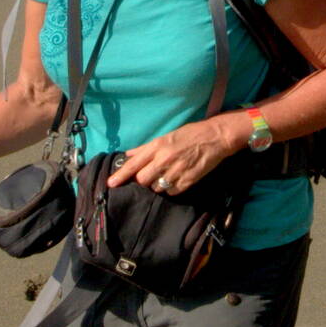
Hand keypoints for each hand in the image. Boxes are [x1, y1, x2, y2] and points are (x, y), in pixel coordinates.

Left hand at [106, 116, 244, 196]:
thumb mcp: (166, 137)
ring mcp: (176, 171)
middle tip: (149, 176)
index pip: (133, 165)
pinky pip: (171, 192)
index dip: (120, 176)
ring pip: (156, 188)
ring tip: (165, 175)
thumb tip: (128, 154)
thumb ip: (146, 148)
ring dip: (157, 185)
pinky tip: (176, 179)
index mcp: (157, 146)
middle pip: (142, 180)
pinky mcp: (188, 181)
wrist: (215, 137)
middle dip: (142, 181)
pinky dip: (171, 188)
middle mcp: (164, 159)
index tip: (110, 184)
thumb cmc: (189, 135)